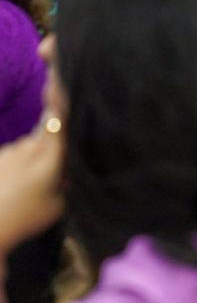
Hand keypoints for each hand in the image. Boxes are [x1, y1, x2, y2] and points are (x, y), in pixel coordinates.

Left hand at [0, 115, 65, 254]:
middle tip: (55, 167)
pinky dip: (21, 164)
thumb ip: (73, 177)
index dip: (63, 101)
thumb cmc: (27, 218)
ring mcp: (11, 151)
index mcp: (49, 158)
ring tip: (32, 184)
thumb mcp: (61, 203)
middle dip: (56, 141)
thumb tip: (79, 159)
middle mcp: (30, 148)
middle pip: (50, 130)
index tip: (66, 84)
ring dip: (37, 156)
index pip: (60, 121)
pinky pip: (17, 153)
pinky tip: (17, 184)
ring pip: (33, 144)